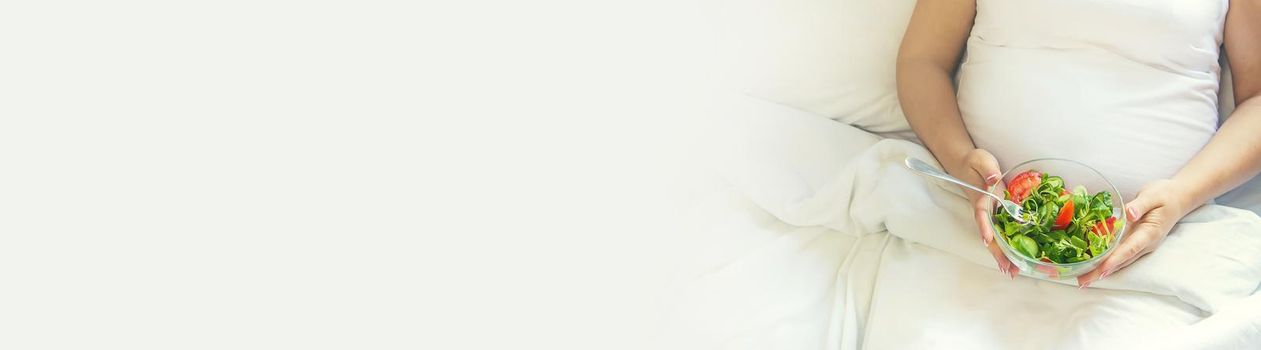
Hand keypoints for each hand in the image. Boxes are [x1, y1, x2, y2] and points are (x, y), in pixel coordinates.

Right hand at [944, 148, 1019, 278]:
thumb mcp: (981, 159)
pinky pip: (998, 234)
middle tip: (1008, 270)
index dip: (985, 227)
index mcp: (981, 197)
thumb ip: (988, 169)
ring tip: (1013, 272)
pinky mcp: (993, 216)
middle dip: (998, 252)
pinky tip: (1012, 260)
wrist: (964, 164)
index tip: (987, 240)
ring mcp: (987, 215)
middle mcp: (983, 210)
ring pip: (993, 238)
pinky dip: (1004, 248)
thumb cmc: (974, 161)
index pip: (982, 214)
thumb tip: (994, 179)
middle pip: (989, 234)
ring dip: (1002, 255)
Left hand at [1076, 179, 1192, 287]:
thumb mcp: (1152, 196)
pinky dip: (1105, 262)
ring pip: (1119, 261)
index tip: (1101, 271)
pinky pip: (1118, 254)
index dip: (1114, 260)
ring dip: (1101, 271)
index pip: (1130, 249)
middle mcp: (1144, 244)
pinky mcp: (1134, 243)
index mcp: (1149, 233)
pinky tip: (1090, 266)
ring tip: (1083, 280)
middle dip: (1101, 272)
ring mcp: (1140, 246)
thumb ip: (1140, 205)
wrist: (1178, 198)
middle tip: (1082, 282)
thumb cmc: (1165, 196)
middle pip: (1121, 261)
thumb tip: (1129, 214)